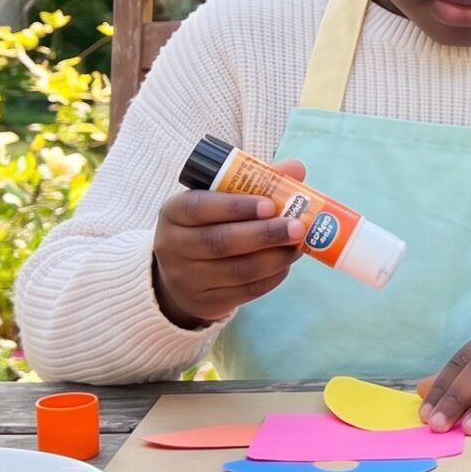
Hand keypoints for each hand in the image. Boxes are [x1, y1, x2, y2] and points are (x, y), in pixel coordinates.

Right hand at [153, 159, 307, 328]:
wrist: (182, 274)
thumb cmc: (209, 225)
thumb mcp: (218, 200)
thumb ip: (256, 183)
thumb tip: (296, 169)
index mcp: (173, 213)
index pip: (199, 207)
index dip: (235, 206)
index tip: (270, 205)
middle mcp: (173, 246)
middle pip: (221, 242)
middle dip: (264, 234)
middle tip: (297, 227)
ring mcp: (186, 278)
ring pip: (237, 271)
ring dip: (274, 258)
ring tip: (298, 246)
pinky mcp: (205, 302)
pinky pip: (245, 292)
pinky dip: (271, 278)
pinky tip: (285, 264)